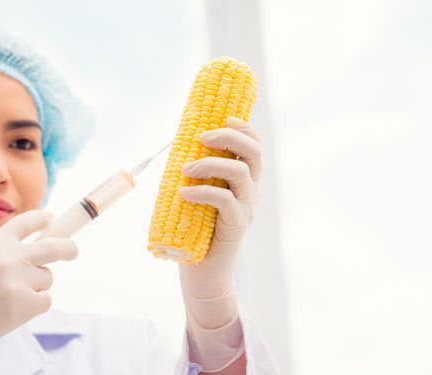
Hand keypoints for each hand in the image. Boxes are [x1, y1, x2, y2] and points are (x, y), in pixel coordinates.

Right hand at [0, 210, 77, 373]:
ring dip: (35, 286)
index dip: (42, 219)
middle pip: (53, 246)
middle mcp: (8, 256)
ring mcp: (18, 280)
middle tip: (72, 251)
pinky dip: (34, 306)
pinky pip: (45, 300)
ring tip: (6, 299)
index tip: (50, 218)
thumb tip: (27, 257)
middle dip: (67, 248)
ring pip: (46, 278)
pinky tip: (11, 312)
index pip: (26, 222)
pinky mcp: (23, 305)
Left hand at [178, 115, 260, 299]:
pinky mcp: (236, 227)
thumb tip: (177, 142)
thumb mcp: (194, 195)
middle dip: (230, 137)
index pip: (253, 146)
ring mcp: (246, 209)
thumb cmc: (194, 232)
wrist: (201, 275)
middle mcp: (250, 192)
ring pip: (241, 173)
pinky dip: (203, 191)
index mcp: (243, 181)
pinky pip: (226, 200)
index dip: (243, 128)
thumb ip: (194, 173)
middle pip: (254, 153)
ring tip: (186, 169)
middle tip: (201, 137)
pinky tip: (183, 193)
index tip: (223, 117)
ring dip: (211, 163)